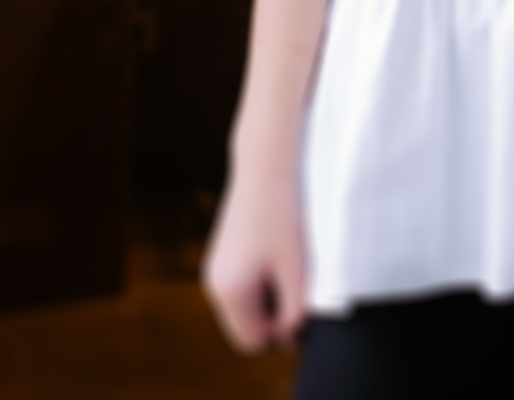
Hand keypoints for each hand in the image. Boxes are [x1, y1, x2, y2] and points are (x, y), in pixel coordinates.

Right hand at [202, 168, 306, 353]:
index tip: (300, 309)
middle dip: (270, 322)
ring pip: (241, 311)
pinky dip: (256, 288)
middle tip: (295, 291)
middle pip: (244, 330)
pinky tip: (273, 262)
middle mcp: (215, 287)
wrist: (263, 171)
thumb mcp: (296, 269)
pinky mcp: (219, 260)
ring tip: (285, 272)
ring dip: (265, 304)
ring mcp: (213, 273)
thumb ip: (293, 311)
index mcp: (231, 293)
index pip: (252, 343)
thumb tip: (286, 338)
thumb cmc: (282, 218)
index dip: (279, 336)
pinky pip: (237, 292)